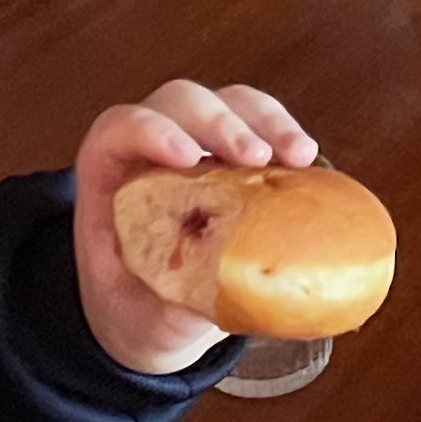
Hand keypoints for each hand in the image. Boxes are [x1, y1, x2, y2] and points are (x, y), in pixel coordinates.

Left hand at [72, 78, 316, 372]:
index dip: (151, 130)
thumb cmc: (136, 312)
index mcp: (110, 179)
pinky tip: (310, 163)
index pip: (119, 130)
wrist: (153, 317)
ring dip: (266, 121)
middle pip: (182, 103)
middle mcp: (152, 149)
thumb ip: (174, 302)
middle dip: (221, 123)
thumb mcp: (144, 319)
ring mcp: (199, 147)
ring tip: (300, 155)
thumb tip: (221, 288)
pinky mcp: (237, 158)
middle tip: (256, 158)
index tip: (187, 156)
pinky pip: (263, 126)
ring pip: (229, 102)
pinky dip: (287, 138)